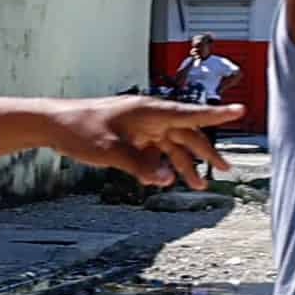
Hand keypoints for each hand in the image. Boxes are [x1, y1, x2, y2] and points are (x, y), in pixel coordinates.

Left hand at [47, 97, 239, 188]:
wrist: (52, 124)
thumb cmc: (79, 129)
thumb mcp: (111, 151)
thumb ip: (141, 167)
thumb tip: (167, 180)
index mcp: (149, 112)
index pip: (190, 114)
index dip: (217, 115)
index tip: (241, 109)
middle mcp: (149, 117)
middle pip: (186, 134)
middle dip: (206, 153)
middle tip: (225, 170)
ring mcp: (140, 127)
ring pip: (171, 146)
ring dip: (184, 165)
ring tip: (199, 185)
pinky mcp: (130, 137)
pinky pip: (153, 152)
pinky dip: (160, 166)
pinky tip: (163, 182)